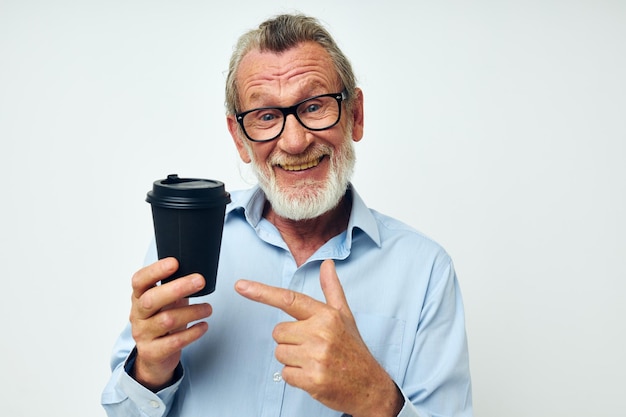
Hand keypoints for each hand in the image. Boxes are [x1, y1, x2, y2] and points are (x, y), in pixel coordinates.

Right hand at [129, 257, 211, 390]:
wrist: (153, 356)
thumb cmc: (162, 321)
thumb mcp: (165, 302)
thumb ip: (174, 286)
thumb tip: (197, 269)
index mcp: (139, 297)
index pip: (140, 281)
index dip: (155, 271)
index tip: (175, 262)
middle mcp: (138, 315)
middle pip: (151, 299)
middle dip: (177, 288)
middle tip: (200, 281)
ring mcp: (143, 334)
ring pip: (166, 321)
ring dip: (192, 312)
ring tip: (208, 308)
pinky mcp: (152, 352)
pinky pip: (174, 342)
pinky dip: (192, 333)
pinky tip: (203, 326)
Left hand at [235, 260, 402, 416]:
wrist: (370, 386)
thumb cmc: (353, 349)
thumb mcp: (345, 316)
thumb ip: (332, 289)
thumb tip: (327, 264)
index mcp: (326, 315)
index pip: (288, 299)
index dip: (262, 292)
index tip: (241, 286)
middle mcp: (321, 332)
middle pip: (278, 332)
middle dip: (290, 341)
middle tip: (312, 348)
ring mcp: (316, 356)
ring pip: (280, 353)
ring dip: (292, 360)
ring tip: (314, 362)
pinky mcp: (312, 379)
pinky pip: (285, 374)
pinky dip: (296, 377)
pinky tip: (314, 375)